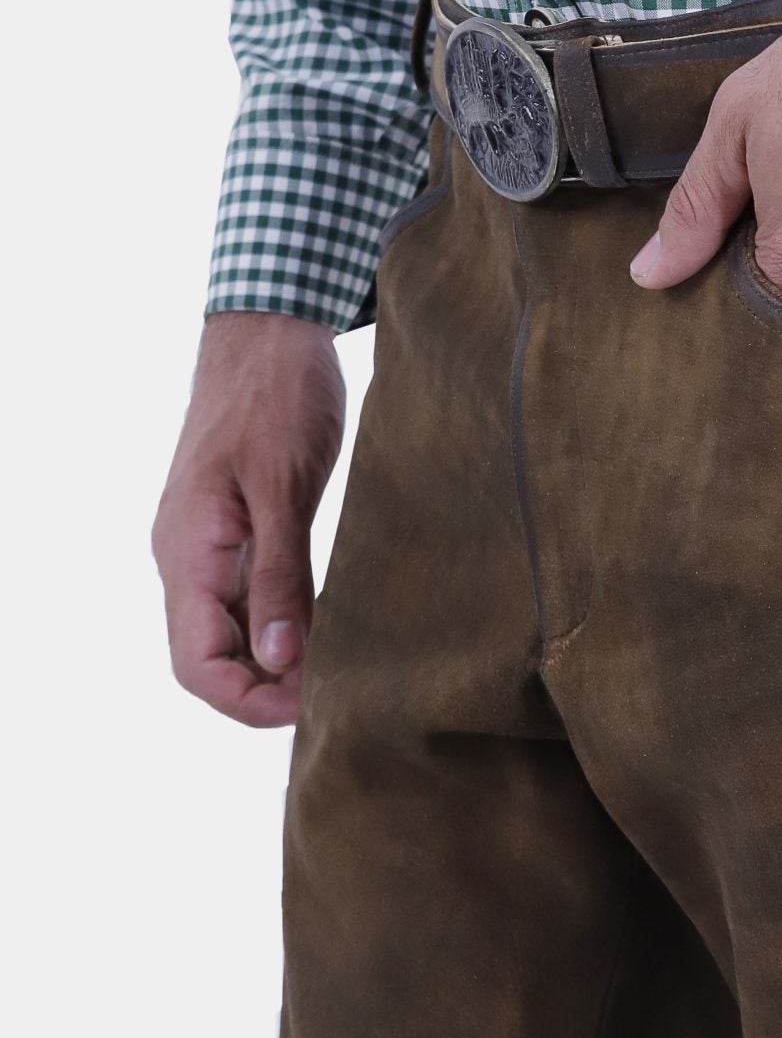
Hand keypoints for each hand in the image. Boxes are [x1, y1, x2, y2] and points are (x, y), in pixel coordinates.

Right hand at [153, 312, 345, 727]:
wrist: (267, 328)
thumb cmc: (277, 394)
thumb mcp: (285, 486)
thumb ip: (281, 575)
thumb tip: (281, 658)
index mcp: (187, 551)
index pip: (197, 663)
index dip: (248, 702)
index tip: (309, 709)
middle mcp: (187, 557)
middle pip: (210, 658)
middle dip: (266, 690)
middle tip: (336, 696)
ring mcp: (207, 543)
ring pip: (230, 631)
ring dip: (277, 661)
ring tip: (338, 670)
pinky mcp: (234, 527)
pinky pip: (248, 595)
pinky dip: (283, 622)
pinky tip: (328, 627)